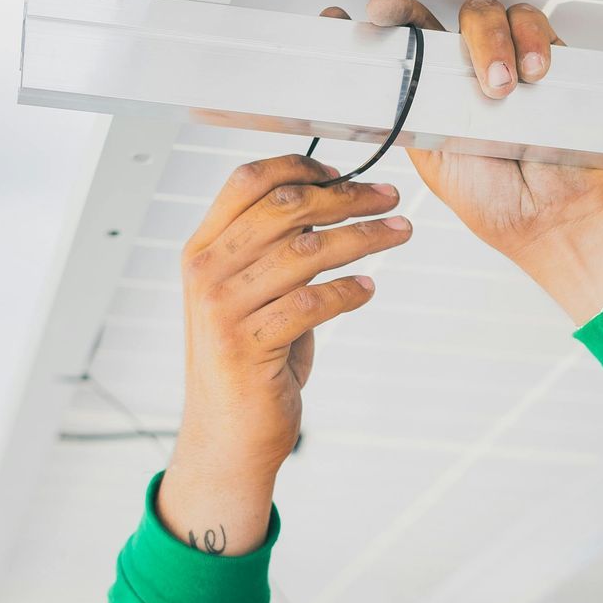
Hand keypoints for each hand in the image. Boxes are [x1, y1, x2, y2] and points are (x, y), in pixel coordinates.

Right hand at [156, 154, 410, 553]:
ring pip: (306, 252)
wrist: (227, 436)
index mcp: (202, 249)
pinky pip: (312, 304)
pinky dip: (349, 292)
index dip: (298, 166)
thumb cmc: (250, 361)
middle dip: (346, 197)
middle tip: (390, 197)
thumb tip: (334, 201)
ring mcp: (222, 310)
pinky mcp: (248, 347)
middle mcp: (206, 272)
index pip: (246, 181)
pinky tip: (370, 290)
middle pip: (284, 208)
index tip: (344, 171)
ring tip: (400, 233)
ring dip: (364, 237)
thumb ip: (275, 251)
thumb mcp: (252, 295)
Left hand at [325, 0, 602, 321]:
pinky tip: (532, 73)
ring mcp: (507, 64)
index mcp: (433, 95)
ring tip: (499, 87)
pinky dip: (532, 40)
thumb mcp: (431, 158)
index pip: (403, 43)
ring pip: (486, 15)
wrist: (552, 217)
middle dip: (411, 12)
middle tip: (392, 16)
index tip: (360, 14)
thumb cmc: (496, 202)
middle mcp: (466, 74)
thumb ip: (408, 113)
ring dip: (488, 41)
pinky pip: (535, 26)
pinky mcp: (547, 62)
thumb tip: (377, 80)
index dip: (383, 20)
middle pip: (438, 19)